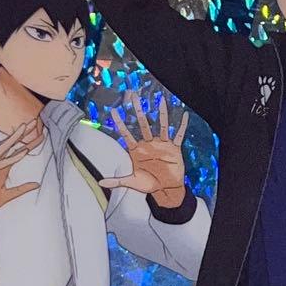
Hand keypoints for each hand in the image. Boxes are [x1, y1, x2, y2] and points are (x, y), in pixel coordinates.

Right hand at [0, 119, 42, 236]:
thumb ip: (22, 189)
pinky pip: (1, 163)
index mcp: (2, 167)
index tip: (42, 135)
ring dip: (15, 136)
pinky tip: (23, 152)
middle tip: (35, 120)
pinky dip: (12, 158)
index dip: (30, 143)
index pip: (18, 152)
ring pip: (4, 147)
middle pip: (12, 144)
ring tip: (24, 126)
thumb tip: (38, 184)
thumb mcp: (7, 196)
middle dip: (23, 133)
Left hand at [99, 91, 189, 207]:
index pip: (126, 134)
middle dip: (138, 110)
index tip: (114, 111)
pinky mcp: (174, 149)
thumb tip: (100, 182)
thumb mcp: (132, 182)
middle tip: (134, 96)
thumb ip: (117, 181)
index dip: (120, 123)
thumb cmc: (149, 184)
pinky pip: (179, 135)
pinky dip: (182, 126)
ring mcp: (162, 145)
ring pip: (162, 126)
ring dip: (162, 113)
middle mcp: (149, 144)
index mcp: (137, 150)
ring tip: (161, 100)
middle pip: (143, 124)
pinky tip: (185, 115)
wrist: (166, 189)